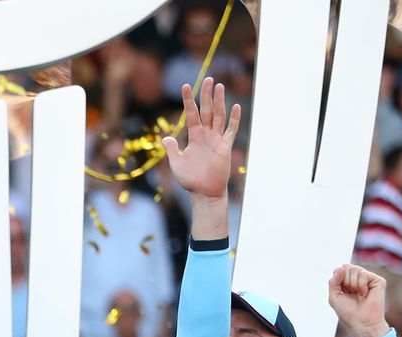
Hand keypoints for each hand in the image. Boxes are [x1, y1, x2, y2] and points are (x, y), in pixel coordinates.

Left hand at [162, 78, 241, 200]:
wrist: (204, 192)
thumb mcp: (177, 164)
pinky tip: (236, 106)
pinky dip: (234, 119)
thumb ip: (173, 150)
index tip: (185, 85)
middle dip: (206, 95)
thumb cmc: (190, 179)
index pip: (191, 114)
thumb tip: (165, 138)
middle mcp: (206, 134)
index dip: (188, 100)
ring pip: (218, 116)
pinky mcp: (225, 147)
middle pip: (207, 110)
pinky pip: (230, 130)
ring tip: (220, 86)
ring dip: (219, 101)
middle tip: (208, 79)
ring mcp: (217, 139)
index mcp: (194, 136)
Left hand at [326, 264, 390, 336]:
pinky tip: (366, 294)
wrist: (361, 322)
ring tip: (359, 294)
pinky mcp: (378, 281)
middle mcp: (359, 278)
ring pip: (355, 269)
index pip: (340, 269)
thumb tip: (341, 267)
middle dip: (345, 281)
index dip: (338, 279)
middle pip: (347, 266)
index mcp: (348, 281)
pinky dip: (361, 285)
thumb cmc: (348, 312)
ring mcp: (369, 279)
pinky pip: (363, 274)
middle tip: (351, 293)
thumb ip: (333, 282)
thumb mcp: (334, 297)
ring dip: (353, 284)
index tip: (342, 292)